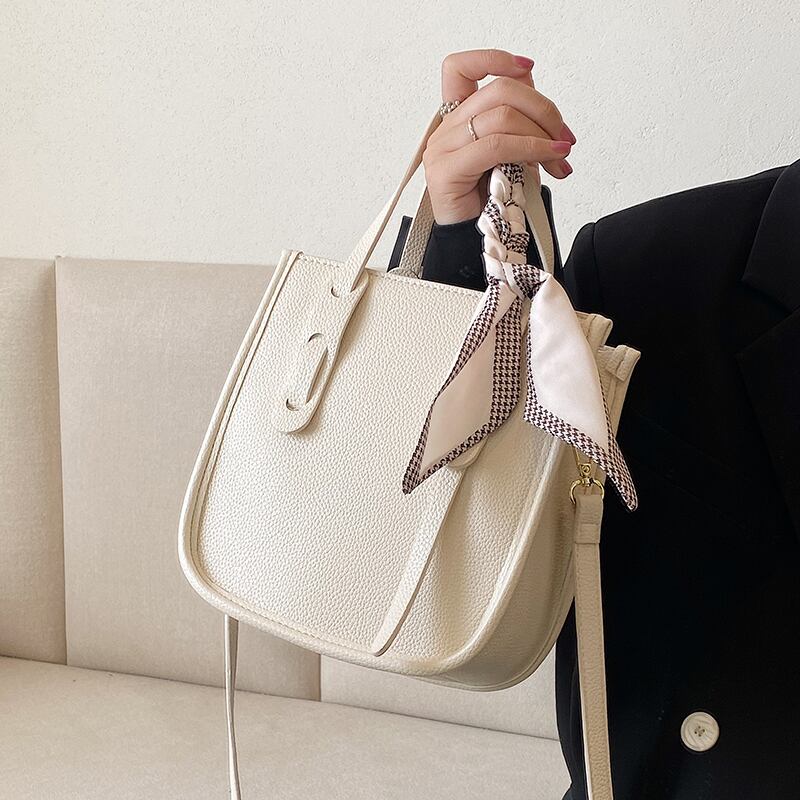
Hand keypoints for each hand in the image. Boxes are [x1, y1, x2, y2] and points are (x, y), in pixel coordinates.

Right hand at [423, 48, 575, 224]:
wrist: (475, 242)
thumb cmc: (491, 201)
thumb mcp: (513, 152)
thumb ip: (518, 117)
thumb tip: (532, 83)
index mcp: (457, 119)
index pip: (459, 69)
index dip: (493, 59)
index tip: (526, 67)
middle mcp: (447, 129)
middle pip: (497, 90)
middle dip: (542, 107)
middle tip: (563, 134)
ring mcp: (443, 149)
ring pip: (501, 116)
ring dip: (542, 132)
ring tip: (560, 153)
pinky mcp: (447, 171)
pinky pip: (495, 146)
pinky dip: (530, 147)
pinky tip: (550, 157)